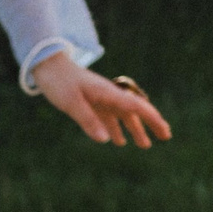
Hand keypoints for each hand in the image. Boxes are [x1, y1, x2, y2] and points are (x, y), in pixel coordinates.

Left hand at [34, 52, 170, 148]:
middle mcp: (109, 95)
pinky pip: (108, 117)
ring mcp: (100, 99)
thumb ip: (88, 120)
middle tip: (165, 137)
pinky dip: (115, 129)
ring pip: (122, 116)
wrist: (47, 65)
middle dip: (150, 124)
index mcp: (108, 93)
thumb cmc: (59, 82)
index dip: (152, 119)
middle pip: (135, 111)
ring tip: (145, 145)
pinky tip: (118, 141)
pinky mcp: (91, 102)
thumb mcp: (71, 103)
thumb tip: (106, 140)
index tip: (164, 132)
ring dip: (134, 130)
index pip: (137, 107)